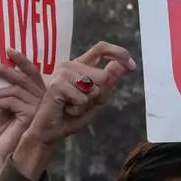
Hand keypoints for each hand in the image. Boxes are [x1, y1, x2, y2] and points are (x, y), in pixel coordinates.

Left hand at [0, 49, 46, 163]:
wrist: (11, 156)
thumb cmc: (9, 135)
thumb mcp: (5, 110)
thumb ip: (5, 94)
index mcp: (39, 95)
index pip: (33, 72)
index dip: (22, 60)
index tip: (8, 50)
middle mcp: (43, 99)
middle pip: (24, 77)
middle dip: (4, 69)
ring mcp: (40, 107)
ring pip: (15, 90)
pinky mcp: (32, 114)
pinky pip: (11, 102)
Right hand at [11, 42, 135, 180]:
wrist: (49, 132)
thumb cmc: (70, 116)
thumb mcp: (96, 100)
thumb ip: (108, 82)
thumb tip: (122, 65)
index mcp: (80, 66)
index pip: (101, 49)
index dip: (119, 53)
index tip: (131, 66)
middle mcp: (71, 66)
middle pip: (104, 76)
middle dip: (100, 96)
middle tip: (82, 104)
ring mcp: (63, 73)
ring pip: (95, 89)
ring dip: (87, 104)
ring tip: (71, 107)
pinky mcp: (58, 84)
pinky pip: (83, 99)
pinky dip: (78, 110)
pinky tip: (66, 110)